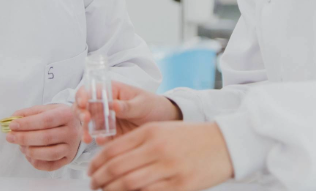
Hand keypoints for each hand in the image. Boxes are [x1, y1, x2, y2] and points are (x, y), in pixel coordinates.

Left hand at [6, 104, 83, 171]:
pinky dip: (36, 162)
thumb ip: (30, 112)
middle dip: (24, 138)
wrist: (76, 127)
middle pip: (46, 138)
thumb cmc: (58, 117)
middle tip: (10, 137)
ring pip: (49, 154)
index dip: (27, 123)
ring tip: (20, 146)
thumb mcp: (47, 109)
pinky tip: (29, 154)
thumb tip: (13, 118)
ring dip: (30, 151)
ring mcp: (71, 147)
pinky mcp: (68, 159)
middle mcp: (72, 132)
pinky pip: (50, 165)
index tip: (12, 125)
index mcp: (67, 115)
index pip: (46, 120)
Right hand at [74, 82, 180, 144]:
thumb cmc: (153, 105)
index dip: (83, 94)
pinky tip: (101, 141)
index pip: (91, 90)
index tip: (83, 102)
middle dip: (81, 113)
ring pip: (89, 125)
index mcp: (111, 91)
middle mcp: (105, 106)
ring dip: (85, 130)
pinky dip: (98, 140)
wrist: (165, 122)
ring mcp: (107, 121)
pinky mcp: (111, 135)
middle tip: (85, 119)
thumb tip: (113, 104)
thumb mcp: (142, 103)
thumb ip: (127, 106)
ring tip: (88, 137)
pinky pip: (100, 138)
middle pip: (85, 108)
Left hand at [87, 122, 233, 190]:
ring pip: (128, 184)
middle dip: (99, 179)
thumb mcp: (163, 130)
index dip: (96, 163)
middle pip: (116, 168)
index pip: (113, 149)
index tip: (90, 170)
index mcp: (150, 132)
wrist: (225, 143)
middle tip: (93, 184)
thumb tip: (112, 159)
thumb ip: (138, 142)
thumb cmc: (192, 137)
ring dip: (111, 190)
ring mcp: (168, 169)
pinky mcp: (179, 186)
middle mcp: (157, 149)